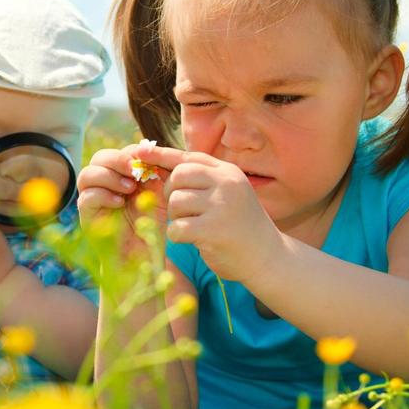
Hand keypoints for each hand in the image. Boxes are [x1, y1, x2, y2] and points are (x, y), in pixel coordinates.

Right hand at [77, 145, 168, 259]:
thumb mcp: (160, 194)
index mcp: (121, 175)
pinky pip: (86, 197)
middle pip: (100, 157)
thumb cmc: (152, 225)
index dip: (134, 152)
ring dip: (109, 176)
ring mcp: (92, 199)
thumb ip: (157, 172)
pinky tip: (120, 203)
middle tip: (135, 171)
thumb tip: (151, 149)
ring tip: (129, 189)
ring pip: (87, 174)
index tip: (150, 161)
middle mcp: (104, 184)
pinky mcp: (86, 216)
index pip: (121, 152)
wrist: (143, 256)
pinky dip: (103, 196)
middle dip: (118, 160)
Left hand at [134, 144, 283, 281]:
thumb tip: (159, 164)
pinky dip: (178, 236)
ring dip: (177, 217)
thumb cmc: (240, 226)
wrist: (268, 258)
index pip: (189, 157)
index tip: (140, 151)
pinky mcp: (213, 230)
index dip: (161, 154)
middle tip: (181, 210)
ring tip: (193, 226)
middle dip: (171, 193)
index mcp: (228, 172)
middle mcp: (226, 183)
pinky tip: (193, 240)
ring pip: (176, 202)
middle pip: (178, 176)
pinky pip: (177, 228)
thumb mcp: (227, 194)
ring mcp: (221, 205)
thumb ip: (202, 179)